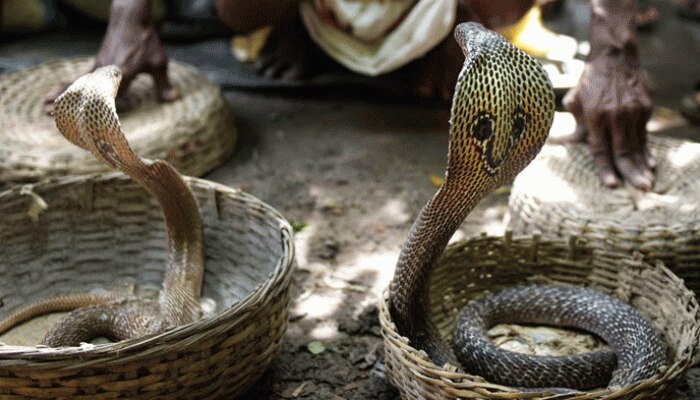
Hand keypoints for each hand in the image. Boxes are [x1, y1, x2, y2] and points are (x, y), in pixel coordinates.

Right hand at [45, 0, 178, 112]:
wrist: (130, 19)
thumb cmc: (146, 41)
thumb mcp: (159, 62)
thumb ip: (164, 84)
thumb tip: (173, 99)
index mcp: (122, 72)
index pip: (110, 96)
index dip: (101, 112)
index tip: (91, 125)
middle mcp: (106, 70)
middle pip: (86, 91)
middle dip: (71, 105)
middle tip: (52, 114)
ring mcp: (99, 67)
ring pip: (78, 85)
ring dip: (62, 97)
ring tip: (46, 108)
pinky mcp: (97, 64)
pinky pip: (80, 79)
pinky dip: (68, 88)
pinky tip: (57, 95)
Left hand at [561, 50, 654, 190]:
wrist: (614, 58)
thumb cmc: (589, 83)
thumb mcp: (575, 102)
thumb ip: (575, 126)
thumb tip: (565, 145)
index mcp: (596, 116)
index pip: (600, 150)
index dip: (605, 169)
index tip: (611, 185)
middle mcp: (616, 116)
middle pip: (624, 151)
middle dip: (631, 173)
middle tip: (640, 190)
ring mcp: (633, 112)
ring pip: (638, 146)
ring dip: (642, 167)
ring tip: (647, 184)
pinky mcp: (646, 108)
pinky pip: (645, 135)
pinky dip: (647, 151)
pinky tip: (650, 164)